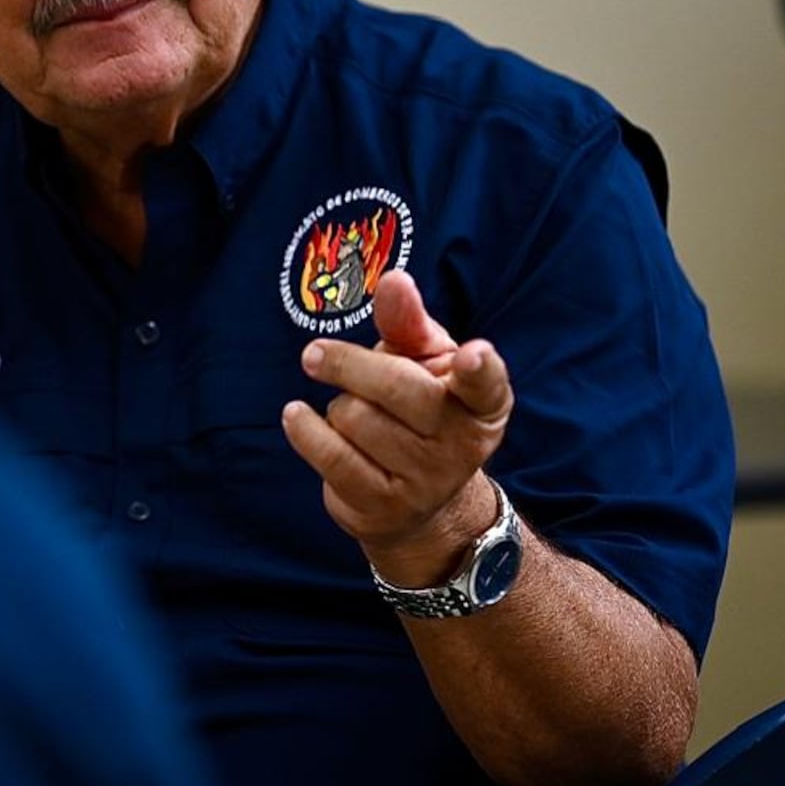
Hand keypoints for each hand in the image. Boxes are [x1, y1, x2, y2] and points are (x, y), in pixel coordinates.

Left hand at [280, 270, 514, 582]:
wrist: (415, 501)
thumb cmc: (418, 410)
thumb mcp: (422, 363)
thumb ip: (408, 322)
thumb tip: (394, 279)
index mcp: (483, 403)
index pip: (487, 384)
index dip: (481, 368)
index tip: (474, 352)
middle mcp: (463, 444)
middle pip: (398, 388)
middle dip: (349, 365)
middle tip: (314, 354)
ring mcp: (426, 481)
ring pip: (355, 417)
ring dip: (337, 405)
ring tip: (349, 412)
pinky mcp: (385, 506)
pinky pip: (331, 455)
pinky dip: (306, 430)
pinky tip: (297, 417)